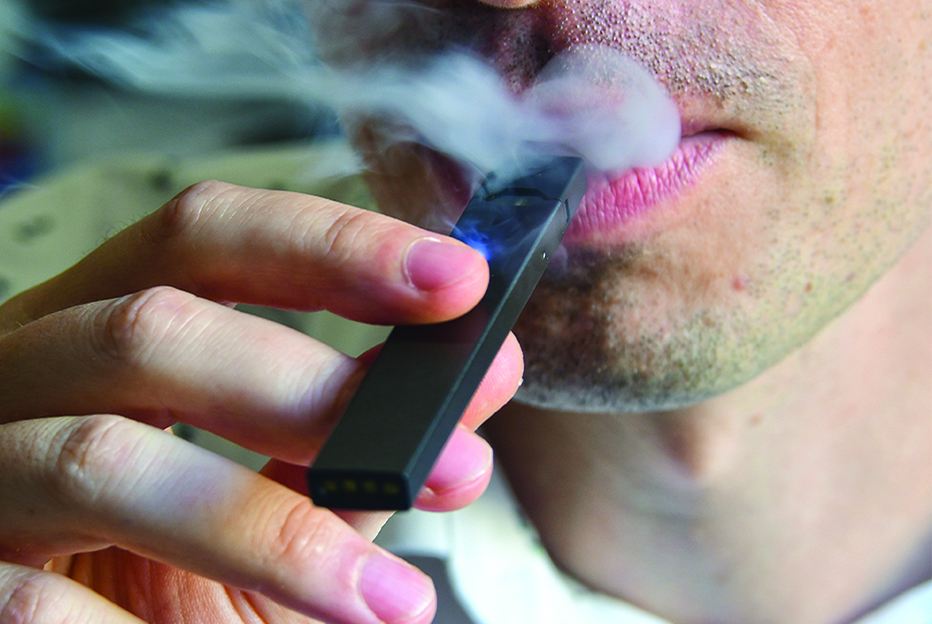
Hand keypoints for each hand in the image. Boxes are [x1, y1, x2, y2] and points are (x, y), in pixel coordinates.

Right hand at [0, 181, 523, 623]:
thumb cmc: (174, 572)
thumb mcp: (282, 498)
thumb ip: (365, 438)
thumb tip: (486, 375)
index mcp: (103, 328)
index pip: (206, 238)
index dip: (332, 243)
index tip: (455, 280)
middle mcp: (26, 374)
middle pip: (150, 326)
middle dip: (303, 385)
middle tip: (430, 451)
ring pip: (101, 458)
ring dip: (267, 528)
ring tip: (382, 598)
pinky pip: (33, 604)